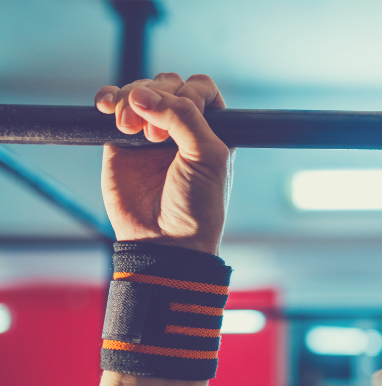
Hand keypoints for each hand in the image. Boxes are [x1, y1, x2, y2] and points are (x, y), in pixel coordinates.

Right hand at [94, 73, 233, 254]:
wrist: (165, 240)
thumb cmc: (196, 205)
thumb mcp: (206, 157)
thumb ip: (183, 118)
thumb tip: (142, 93)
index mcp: (210, 128)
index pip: (198, 87)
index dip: (187, 94)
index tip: (181, 118)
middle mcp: (181, 127)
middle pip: (166, 84)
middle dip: (158, 98)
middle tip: (156, 136)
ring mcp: (150, 131)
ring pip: (139, 90)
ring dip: (131, 99)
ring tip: (130, 128)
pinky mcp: (120, 141)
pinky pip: (113, 105)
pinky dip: (109, 98)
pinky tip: (105, 106)